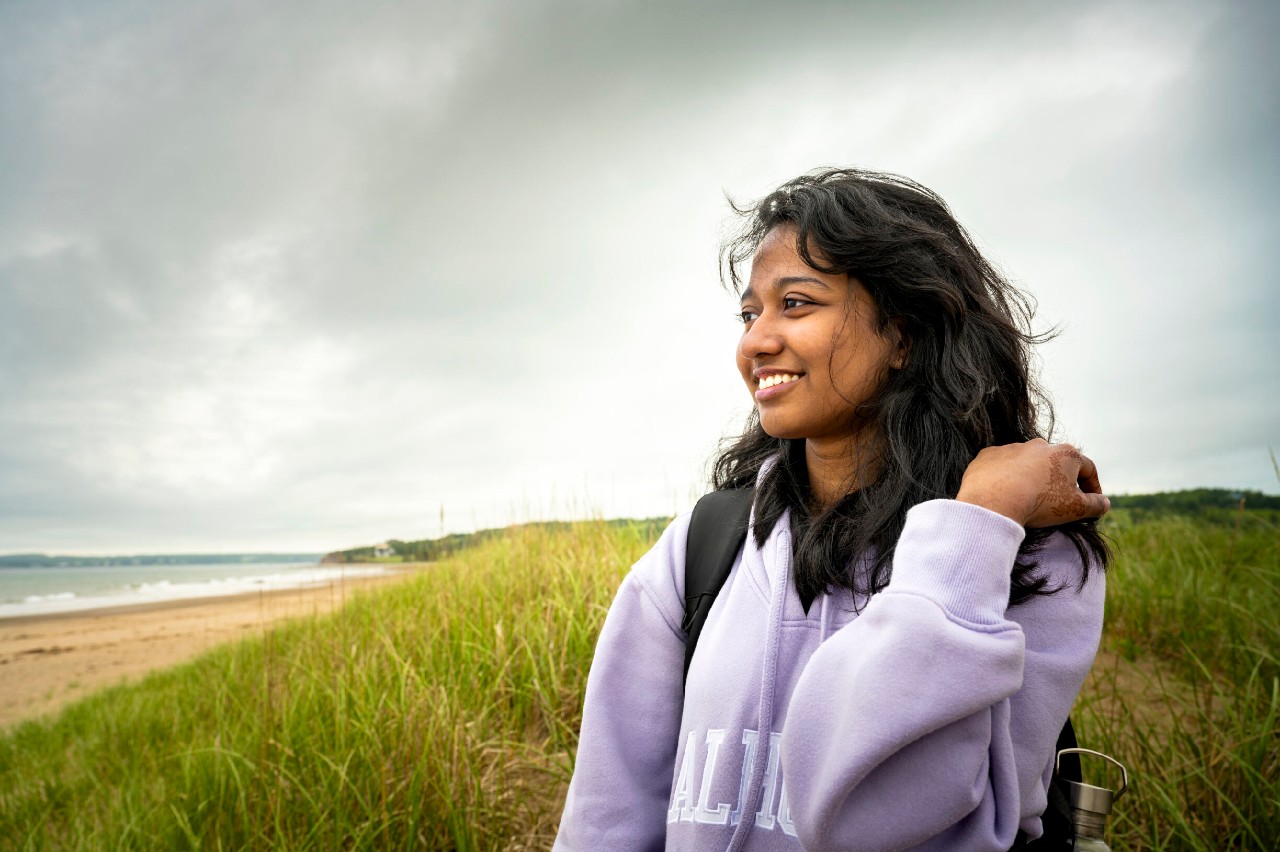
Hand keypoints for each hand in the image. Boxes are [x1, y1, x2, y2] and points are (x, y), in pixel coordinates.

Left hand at [955, 439, 1109, 527]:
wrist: (994, 501)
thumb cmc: (1040, 502)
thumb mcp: (1075, 508)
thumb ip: (1095, 505)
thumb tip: (1105, 503)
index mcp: (1065, 454)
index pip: (1087, 468)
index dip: (1093, 486)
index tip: (1093, 500)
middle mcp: (1039, 445)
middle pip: (1056, 463)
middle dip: (1060, 480)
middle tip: (1059, 500)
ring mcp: (1012, 448)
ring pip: (1027, 464)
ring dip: (1031, 478)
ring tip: (1028, 498)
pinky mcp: (988, 455)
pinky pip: (1001, 467)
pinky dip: (1005, 478)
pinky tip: (1004, 493)